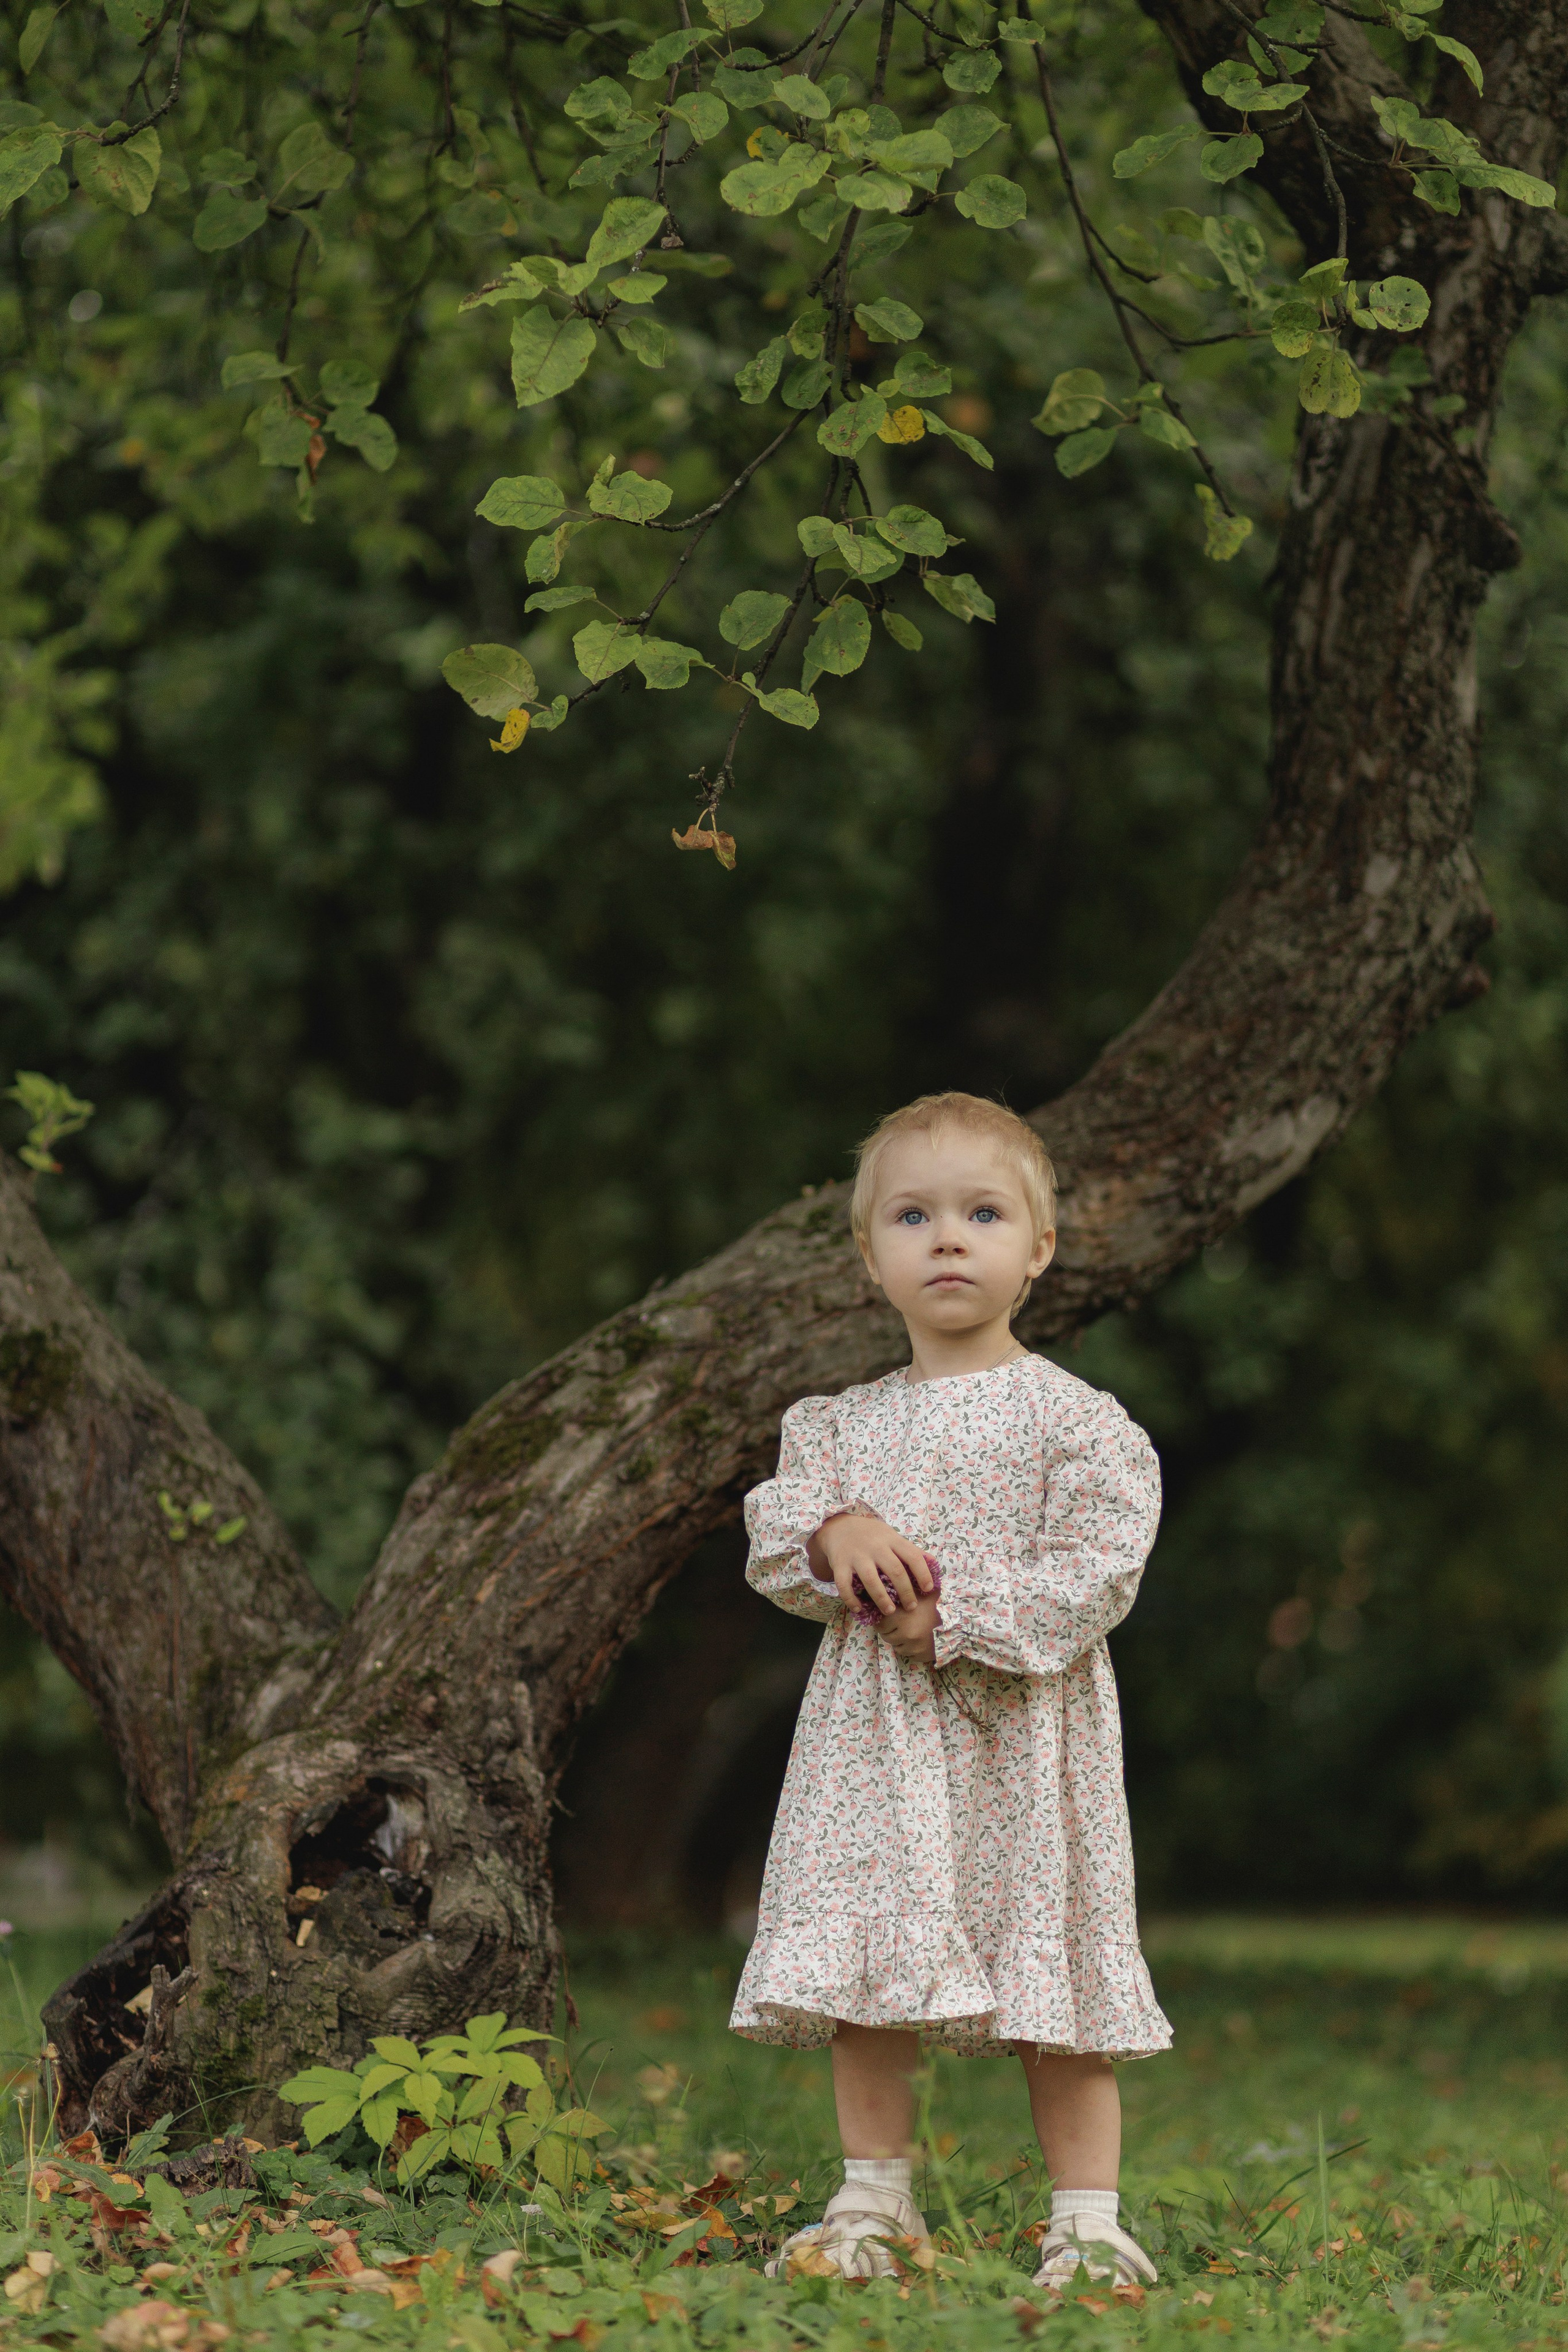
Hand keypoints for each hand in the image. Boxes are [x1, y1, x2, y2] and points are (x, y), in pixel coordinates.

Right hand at [807, 1513, 934, 1618]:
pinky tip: (859, 1609)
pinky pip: (844, 1585)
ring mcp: (856, 1556)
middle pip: (895, 1570)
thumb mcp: (892, 1536)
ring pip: (871, 1579)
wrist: (839, 1526)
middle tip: (911, 1607)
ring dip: (882, 1598)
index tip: (928, 1589)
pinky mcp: (839, 1564)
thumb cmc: (871, 1535)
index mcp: (891, 1540)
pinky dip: (851, 1599)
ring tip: (890, 1611)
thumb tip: (934, 1563)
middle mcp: (875, 1547)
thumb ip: (910, 1550)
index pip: (912, 1556)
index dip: (923, 1573)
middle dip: (905, 1591)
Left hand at [874, 1590, 939, 1666]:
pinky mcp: (921, 1656)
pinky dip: (911, 1649)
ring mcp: (913, 1648)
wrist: (960, 1621)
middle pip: (887, 1637)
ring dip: (900, 1641)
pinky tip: (919, 1640)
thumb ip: (903, 1593)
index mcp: (901, 1618)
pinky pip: (909, 1655)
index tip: (888, 1617)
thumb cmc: (938, 1603)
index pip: (880, 1624)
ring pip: (897, 1648)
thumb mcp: (920, 1592)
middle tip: (899, 1624)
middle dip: (891, 1631)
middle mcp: (905, 1634)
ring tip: (911, 1632)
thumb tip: (887, 1588)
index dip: (883, 1620)